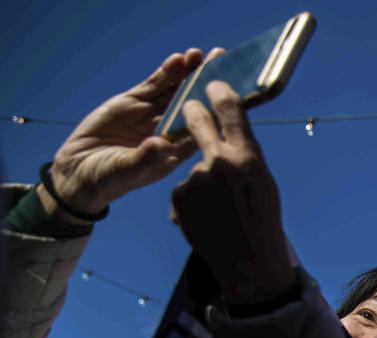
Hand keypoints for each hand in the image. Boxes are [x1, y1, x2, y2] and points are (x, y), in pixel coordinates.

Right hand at [42, 48, 218, 220]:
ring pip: (176, 90)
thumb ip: (144, 158)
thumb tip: (160, 145)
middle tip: (222, 62)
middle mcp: (169, 129)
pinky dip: (166, 73)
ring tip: (201, 54)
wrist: (81, 171)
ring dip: (188, 72)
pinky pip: (154, 85)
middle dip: (208, 84)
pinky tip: (178, 60)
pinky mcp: (134, 102)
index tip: (232, 95)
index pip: (203, 128)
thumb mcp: (126, 171)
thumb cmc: (109, 179)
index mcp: (176, 150)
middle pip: (194, 103)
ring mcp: (152, 114)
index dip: (217, 111)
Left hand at [170, 81, 294, 302]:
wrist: (248, 264)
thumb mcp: (263, 182)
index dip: (220, 91)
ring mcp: (195, 179)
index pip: (230, 109)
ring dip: (202, 182)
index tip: (212, 82)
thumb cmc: (263, 222)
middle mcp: (219, 162)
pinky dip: (192, 202)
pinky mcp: (178, 197)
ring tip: (221, 210)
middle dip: (191, 111)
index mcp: (247, 156)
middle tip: (190, 107)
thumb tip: (229, 134)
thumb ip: (244, 155)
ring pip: (193, 167)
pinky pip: (183, 190)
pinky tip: (208, 220)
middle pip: (197, 120)